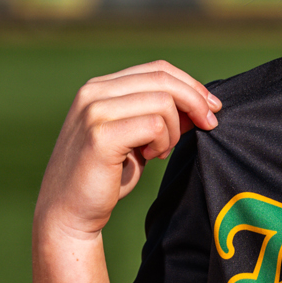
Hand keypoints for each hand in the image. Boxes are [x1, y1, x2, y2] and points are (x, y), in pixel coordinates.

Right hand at [34, 61, 220, 244]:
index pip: (156, 69)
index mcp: (100, 87)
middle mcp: (93, 92)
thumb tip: (201, 105)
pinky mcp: (100, 136)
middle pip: (163, 80)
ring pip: (163, 102)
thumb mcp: (135, 138)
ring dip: (175, 130)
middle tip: (210, 125)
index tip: (212, 107)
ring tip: (161, 151)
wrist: (69, 213)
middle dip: (196, 102)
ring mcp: (94, 112)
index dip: (190, 85)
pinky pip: (155, 125)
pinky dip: (164, 141)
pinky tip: (152, 156)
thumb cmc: (105, 177)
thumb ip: (158, 117)